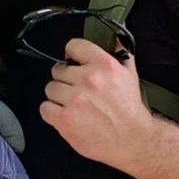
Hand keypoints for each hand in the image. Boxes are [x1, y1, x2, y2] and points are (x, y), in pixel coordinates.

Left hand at [40, 37, 149, 169]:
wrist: (132, 139)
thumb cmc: (130, 109)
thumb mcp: (130, 74)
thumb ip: (119, 54)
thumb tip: (112, 38)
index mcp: (104, 65)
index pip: (73, 46)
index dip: (72, 55)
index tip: (73, 63)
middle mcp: (88, 80)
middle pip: (58, 70)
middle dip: (66, 81)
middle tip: (77, 91)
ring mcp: (75, 100)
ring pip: (50, 89)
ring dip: (58, 97)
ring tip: (73, 105)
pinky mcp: (65, 119)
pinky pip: (45, 108)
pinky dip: (52, 113)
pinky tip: (65, 115)